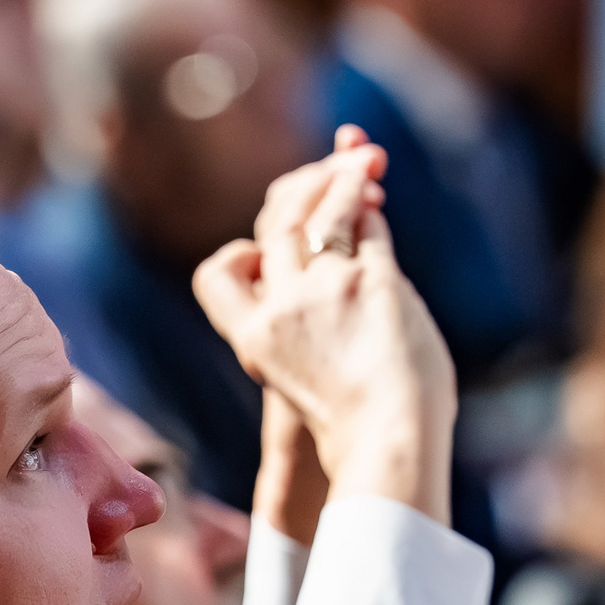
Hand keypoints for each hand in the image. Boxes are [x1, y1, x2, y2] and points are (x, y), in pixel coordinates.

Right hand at [193, 126, 456, 525]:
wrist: (385, 444)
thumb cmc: (353, 424)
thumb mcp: (303, 379)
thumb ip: (302, 327)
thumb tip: (315, 284)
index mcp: (255, 338)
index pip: (218, 274)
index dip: (241, 252)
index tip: (265, 246)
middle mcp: (283, 307)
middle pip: (277, 224)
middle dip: (304, 185)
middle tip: (333, 168)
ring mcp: (328, 290)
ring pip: (324, 212)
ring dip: (342, 178)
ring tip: (365, 159)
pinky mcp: (373, 283)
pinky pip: (367, 228)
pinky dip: (369, 208)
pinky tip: (377, 195)